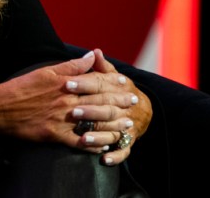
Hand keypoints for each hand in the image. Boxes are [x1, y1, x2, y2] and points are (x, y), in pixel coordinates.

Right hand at [0, 49, 142, 156]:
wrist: (0, 108)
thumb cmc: (22, 87)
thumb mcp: (46, 71)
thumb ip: (71, 65)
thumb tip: (91, 56)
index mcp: (65, 82)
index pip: (95, 80)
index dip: (112, 81)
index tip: (125, 81)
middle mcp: (66, 100)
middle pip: (99, 99)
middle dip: (119, 100)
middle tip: (133, 101)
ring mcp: (61, 118)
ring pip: (92, 120)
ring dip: (112, 123)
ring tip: (126, 124)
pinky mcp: (54, 134)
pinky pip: (77, 142)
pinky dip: (91, 143)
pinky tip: (103, 145)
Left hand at [73, 48, 151, 164]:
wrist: (143, 110)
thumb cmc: (119, 91)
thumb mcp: (113, 77)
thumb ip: (102, 67)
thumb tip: (95, 51)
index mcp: (120, 89)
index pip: (100, 85)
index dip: (84, 84)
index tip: (67, 83)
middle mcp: (124, 108)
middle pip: (107, 109)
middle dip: (90, 110)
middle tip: (72, 111)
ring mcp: (127, 126)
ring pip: (113, 131)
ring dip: (98, 136)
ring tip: (82, 137)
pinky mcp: (129, 142)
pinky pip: (123, 151)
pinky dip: (115, 156)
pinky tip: (103, 159)